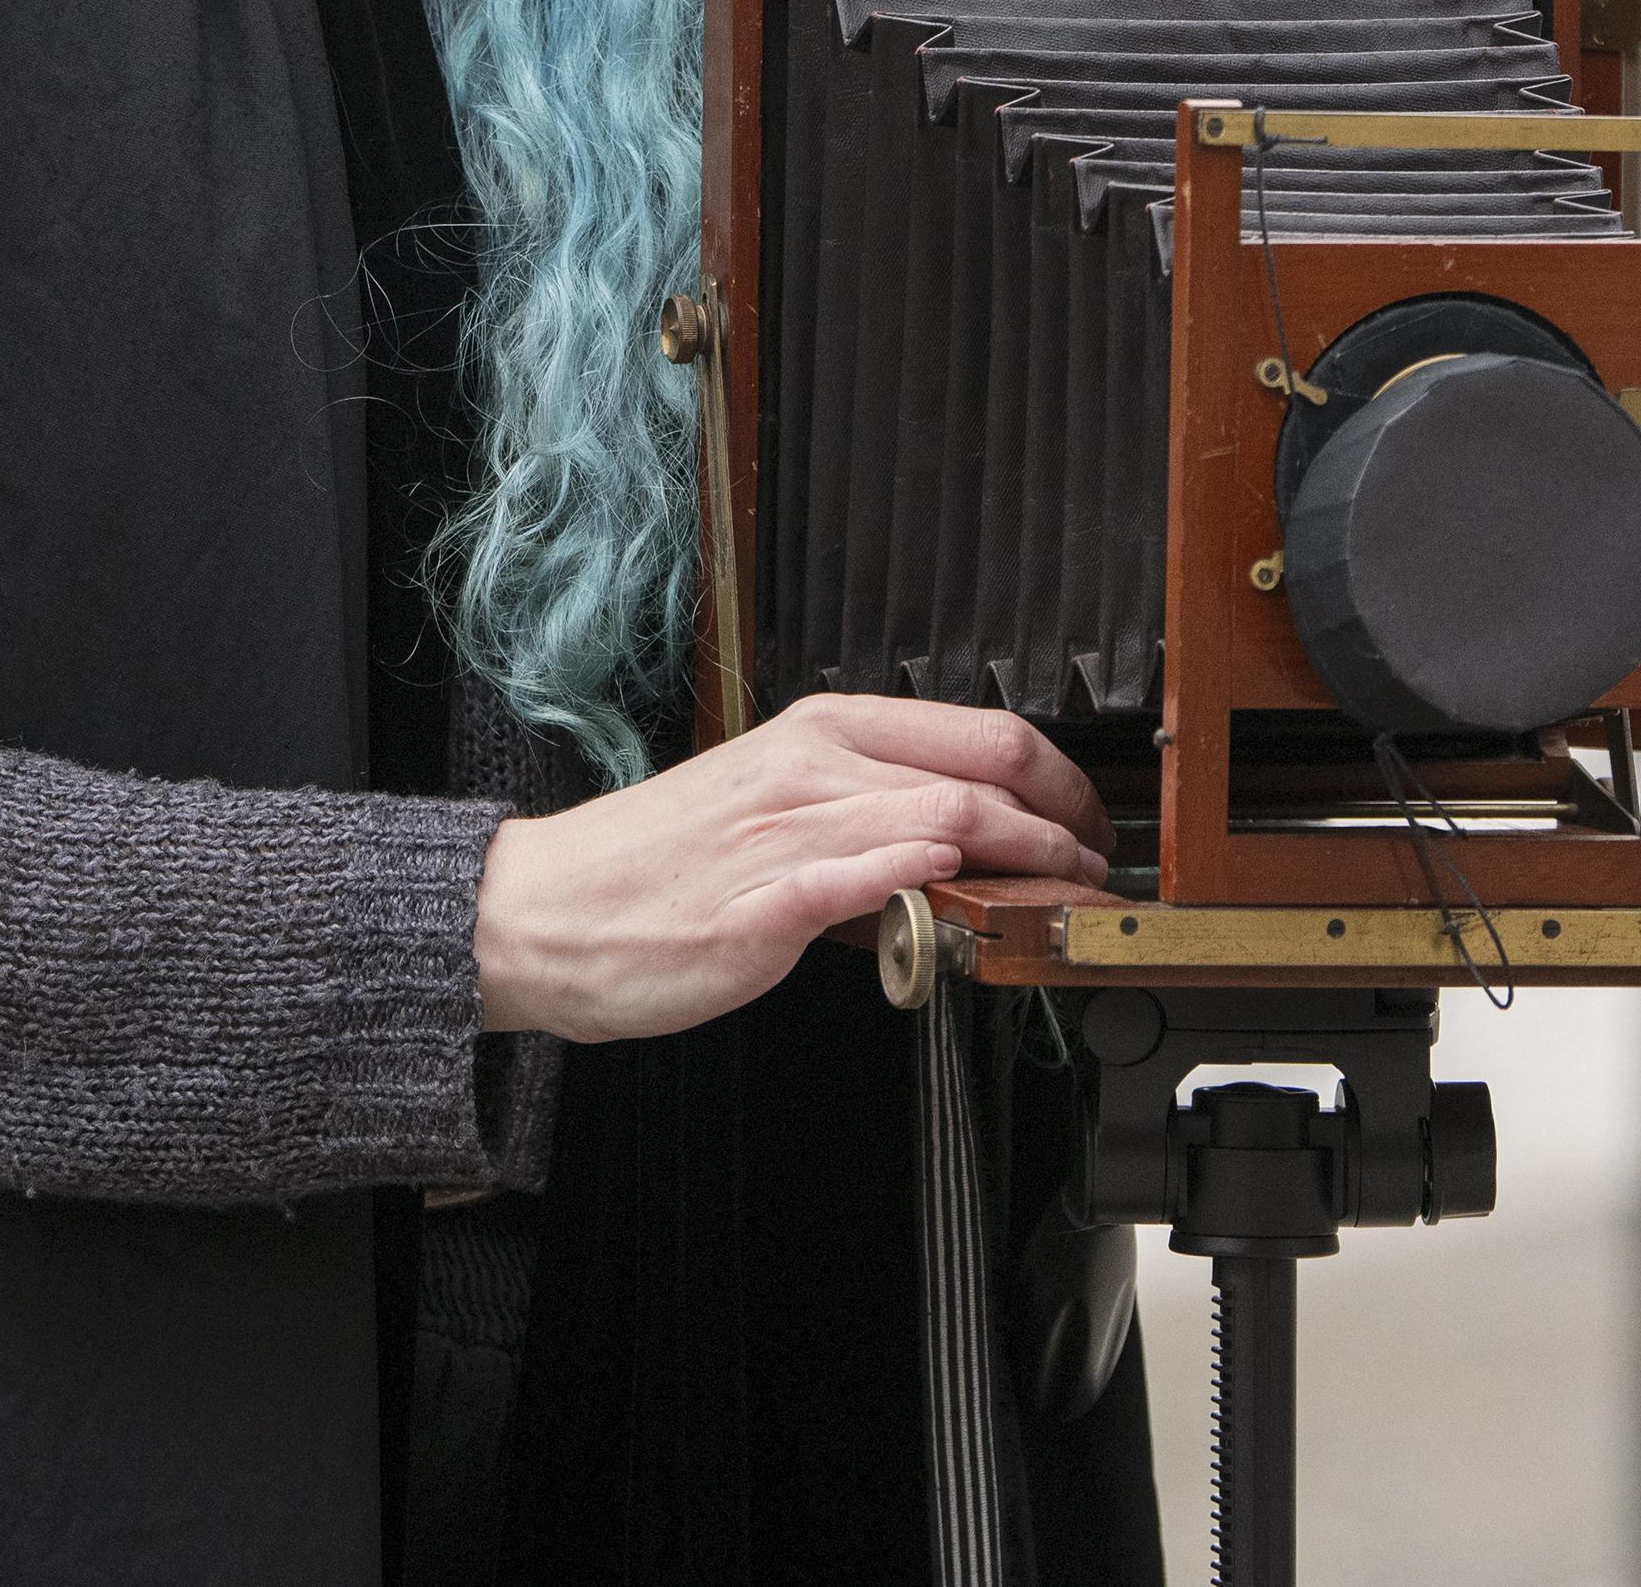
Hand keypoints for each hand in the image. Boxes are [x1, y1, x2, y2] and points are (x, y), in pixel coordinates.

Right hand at [472, 693, 1114, 1042]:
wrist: (541, 911)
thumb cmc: (649, 868)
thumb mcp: (767, 812)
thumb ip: (861, 817)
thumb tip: (952, 842)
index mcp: (817, 734)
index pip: (977, 730)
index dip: (1058, 776)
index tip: (1090, 820)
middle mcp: (810, 768)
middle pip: (980, 767)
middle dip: (1065, 817)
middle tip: (1099, 863)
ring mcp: (786, 833)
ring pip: (940, 815)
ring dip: (1026, 856)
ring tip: (1066, 892)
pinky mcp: (761, 905)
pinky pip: (854, 874)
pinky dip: (914, 870)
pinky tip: (949, 881)